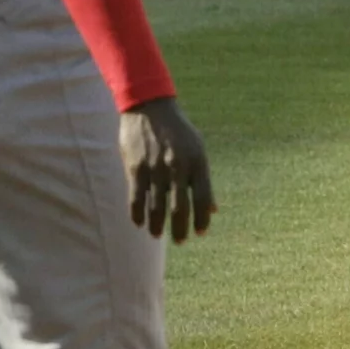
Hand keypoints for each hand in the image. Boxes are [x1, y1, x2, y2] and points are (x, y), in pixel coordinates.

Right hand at [120, 95, 216, 242]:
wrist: (150, 107)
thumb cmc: (178, 132)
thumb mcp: (198, 150)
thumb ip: (204, 181)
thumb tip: (214, 210)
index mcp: (197, 162)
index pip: (203, 199)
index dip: (202, 219)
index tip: (200, 233)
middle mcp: (177, 168)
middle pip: (179, 208)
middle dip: (180, 229)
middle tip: (180, 241)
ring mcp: (155, 169)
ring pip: (156, 208)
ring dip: (157, 226)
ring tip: (157, 235)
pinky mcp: (135, 168)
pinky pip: (136, 199)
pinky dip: (138, 215)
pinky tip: (140, 223)